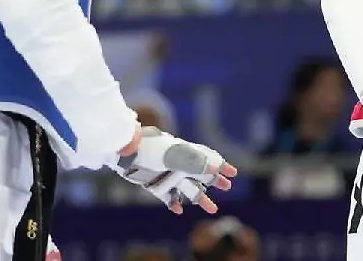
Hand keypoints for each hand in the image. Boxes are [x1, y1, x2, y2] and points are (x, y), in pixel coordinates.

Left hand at [110, 127, 237, 213]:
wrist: (129, 154)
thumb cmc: (153, 150)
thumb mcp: (176, 156)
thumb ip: (195, 162)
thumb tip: (217, 166)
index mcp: (186, 154)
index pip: (207, 159)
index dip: (221, 165)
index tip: (233, 173)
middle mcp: (179, 165)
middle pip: (201, 175)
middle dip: (215, 180)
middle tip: (227, 187)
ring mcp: (168, 176)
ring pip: (188, 190)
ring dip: (201, 198)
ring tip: (214, 209)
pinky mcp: (156, 186)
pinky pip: (168, 198)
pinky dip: (174, 204)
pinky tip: (179, 211)